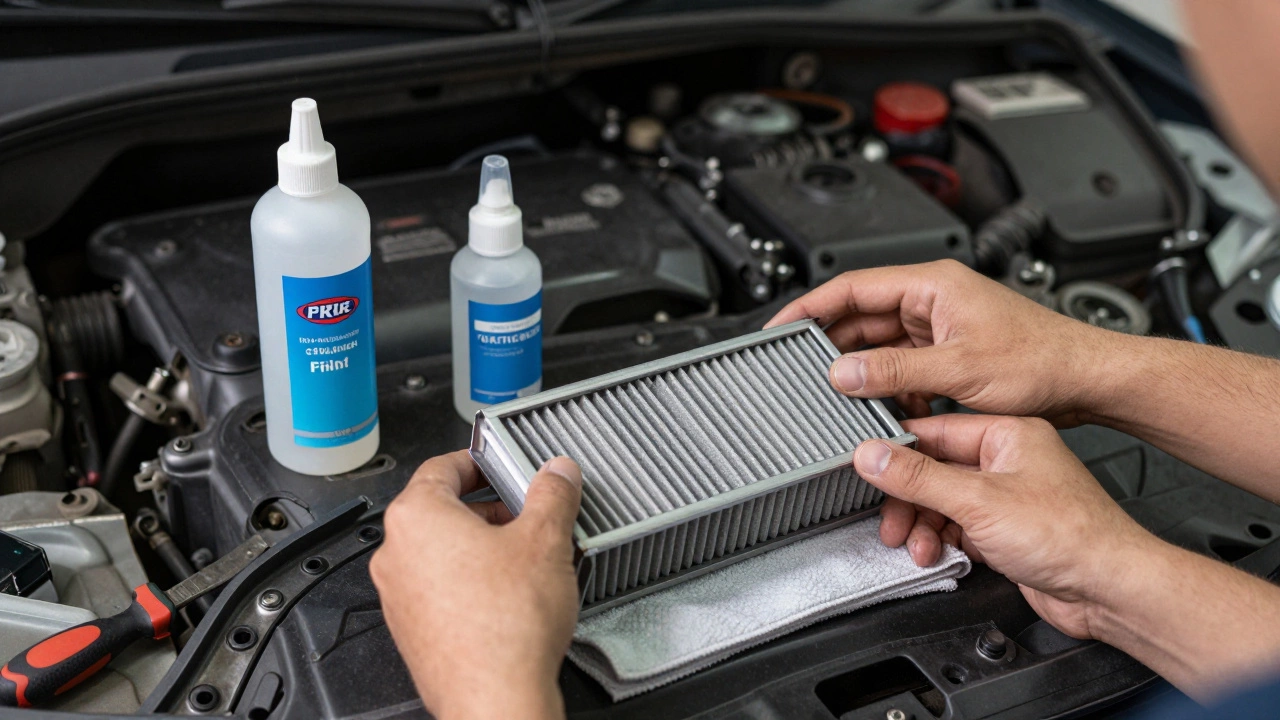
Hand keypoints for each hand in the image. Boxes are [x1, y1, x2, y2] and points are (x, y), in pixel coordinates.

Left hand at [371, 451, 581, 719]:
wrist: (495, 699)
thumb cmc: (506, 628)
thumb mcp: (545, 540)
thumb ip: (552, 494)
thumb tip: (557, 473)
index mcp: (416, 518)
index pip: (441, 466)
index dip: (479, 460)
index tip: (501, 464)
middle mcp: (396, 554)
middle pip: (440, 510)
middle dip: (486, 507)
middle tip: (525, 511)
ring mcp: (399, 596)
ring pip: (439, 552)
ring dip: (479, 545)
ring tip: (523, 555)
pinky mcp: (412, 630)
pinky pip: (438, 589)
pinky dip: (468, 580)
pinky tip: (507, 593)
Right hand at [766, 259, 1117, 424]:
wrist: (1086, 381)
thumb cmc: (1042, 360)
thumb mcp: (959, 369)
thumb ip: (895, 371)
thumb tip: (844, 372)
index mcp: (932, 286)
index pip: (852, 286)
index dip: (810, 305)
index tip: (781, 327)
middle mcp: (932, 301)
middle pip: (861, 317)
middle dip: (832, 346)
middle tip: (802, 371)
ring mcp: (940, 327)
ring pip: (880, 346)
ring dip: (864, 372)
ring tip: (843, 396)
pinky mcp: (949, 353)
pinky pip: (902, 366)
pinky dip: (890, 387)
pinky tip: (886, 408)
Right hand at [853, 414, 1153, 639]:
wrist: (1108, 588)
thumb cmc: (1069, 535)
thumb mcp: (978, 500)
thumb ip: (918, 477)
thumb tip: (872, 455)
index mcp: (1008, 434)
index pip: (935, 431)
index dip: (898, 451)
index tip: (867, 466)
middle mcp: (1007, 461)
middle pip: (934, 472)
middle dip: (909, 501)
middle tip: (890, 520)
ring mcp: (1007, 497)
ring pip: (943, 504)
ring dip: (924, 526)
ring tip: (917, 546)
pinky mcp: (1006, 530)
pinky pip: (959, 528)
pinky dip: (943, 542)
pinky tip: (939, 554)